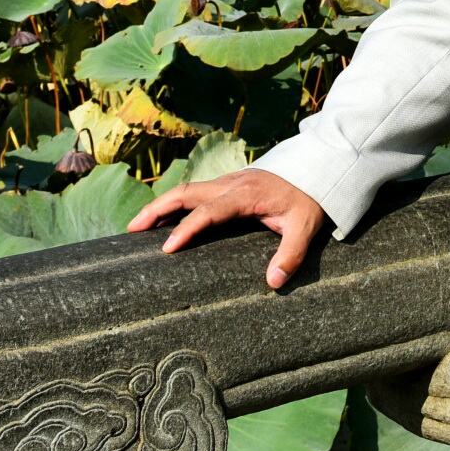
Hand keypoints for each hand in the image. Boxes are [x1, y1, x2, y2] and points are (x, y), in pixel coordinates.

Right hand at [128, 170, 326, 290]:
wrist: (318, 168)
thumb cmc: (310, 200)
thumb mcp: (306, 227)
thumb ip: (291, 254)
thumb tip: (273, 282)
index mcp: (246, 195)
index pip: (209, 211)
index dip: (186, 228)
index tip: (166, 248)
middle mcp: (231, 184)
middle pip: (185, 192)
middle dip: (156, 209)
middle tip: (131, 230)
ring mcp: (228, 181)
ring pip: (186, 189)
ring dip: (161, 205)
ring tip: (137, 227)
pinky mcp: (228, 184)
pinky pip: (195, 192)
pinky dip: (174, 203)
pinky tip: (164, 219)